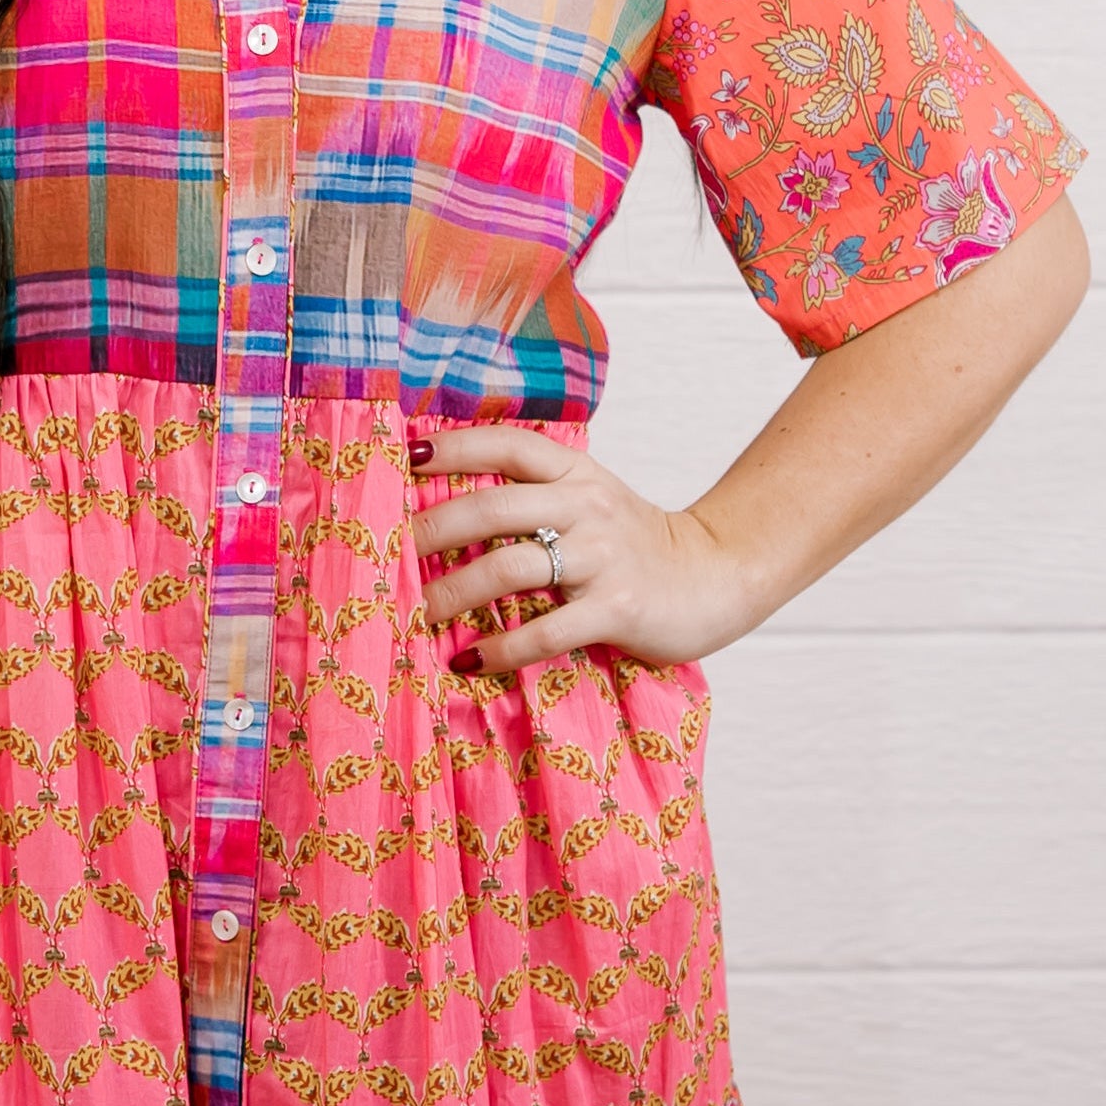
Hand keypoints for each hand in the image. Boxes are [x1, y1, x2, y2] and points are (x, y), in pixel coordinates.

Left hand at [408, 418, 759, 673]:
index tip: (404, 458)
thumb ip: (536, 496)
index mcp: (576, 473)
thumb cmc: (634, 546)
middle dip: (431, 531)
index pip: (506, 445)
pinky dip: (499, 649)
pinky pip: (544, 630)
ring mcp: (601, 557)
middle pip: (491, 507)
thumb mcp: (591, 500)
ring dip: (453, 594)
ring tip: (419, 616)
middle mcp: (585, 506)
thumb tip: (450, 507)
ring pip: (508, 567)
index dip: (454, 447)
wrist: (714, 577)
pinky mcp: (615, 608)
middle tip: (391, 557)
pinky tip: (467, 660)